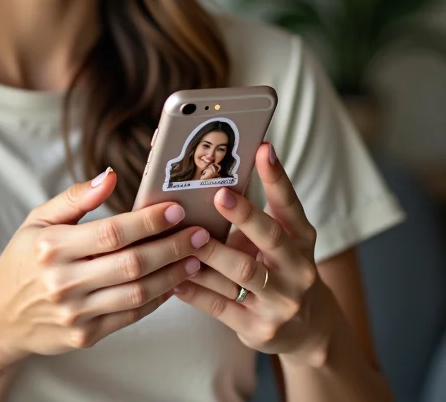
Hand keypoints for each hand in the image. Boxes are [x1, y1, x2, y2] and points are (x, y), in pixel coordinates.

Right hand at [0, 169, 198, 367]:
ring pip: (137, 293)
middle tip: (199, 233)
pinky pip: (130, 316)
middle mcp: (64, 281)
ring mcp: (76, 312)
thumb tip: (110, 176)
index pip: (111, 232)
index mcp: (51, 247)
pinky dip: (156, 299)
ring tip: (194, 258)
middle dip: (172, 247)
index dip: (148, 221)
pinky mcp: (85, 335)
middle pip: (131, 264)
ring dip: (172, 275)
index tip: (175, 209)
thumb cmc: (23, 260)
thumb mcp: (38, 219)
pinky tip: (172, 283)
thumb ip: (76, 198)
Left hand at [173, 143, 332, 365]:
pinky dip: (194, 290)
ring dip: (209, 253)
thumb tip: (209, 177)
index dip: (277, 177)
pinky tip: (172, 276)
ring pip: (241, 273)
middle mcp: (298, 270)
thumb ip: (253, 216)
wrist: (308, 330)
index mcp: (302, 240)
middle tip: (220, 194)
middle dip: (245, 216)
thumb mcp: (279, 241)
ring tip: (182, 235)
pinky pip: (220, 305)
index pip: (291, 205)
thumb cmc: (279, 268)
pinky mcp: (258, 328)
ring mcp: (280, 302)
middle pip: (271, 239)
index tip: (262, 149)